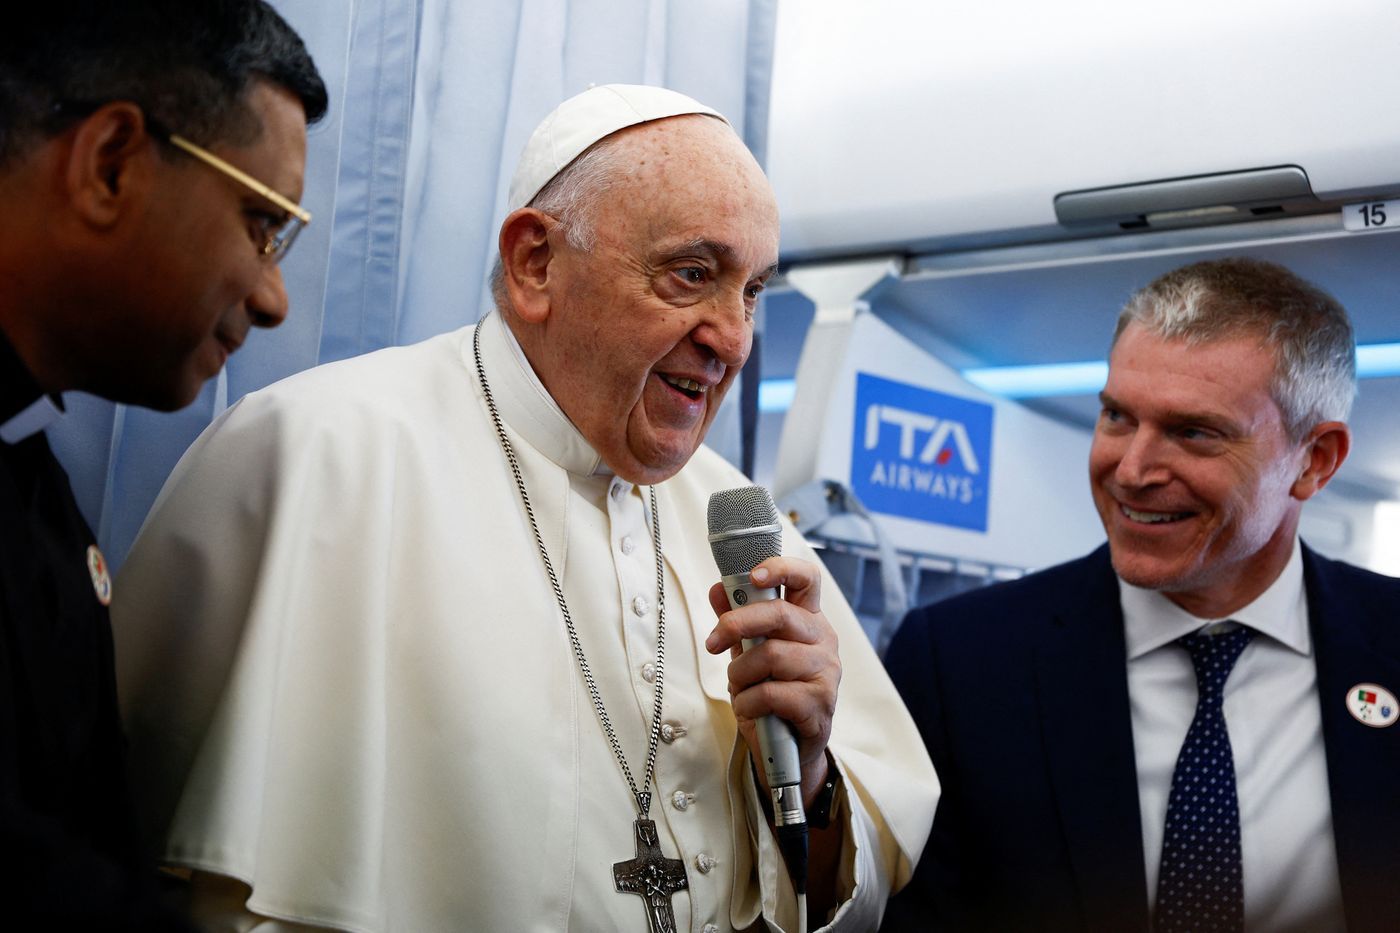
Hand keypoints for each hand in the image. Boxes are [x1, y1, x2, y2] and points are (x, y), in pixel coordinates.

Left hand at [706, 556, 840, 807]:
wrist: (789, 748)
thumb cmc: (771, 693)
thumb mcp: (749, 653)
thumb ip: (737, 622)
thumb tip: (717, 589)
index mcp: (808, 620)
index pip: (807, 579)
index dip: (781, 569)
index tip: (752, 576)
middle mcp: (823, 640)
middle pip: (779, 614)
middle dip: (736, 624)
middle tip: (713, 642)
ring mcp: (826, 672)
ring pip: (770, 655)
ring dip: (740, 675)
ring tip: (739, 688)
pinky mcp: (820, 704)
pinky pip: (772, 693)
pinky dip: (748, 702)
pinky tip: (749, 709)